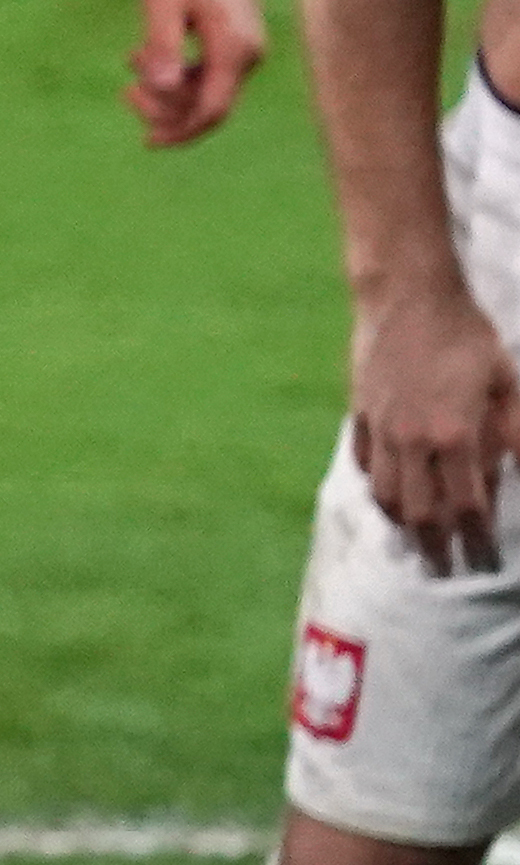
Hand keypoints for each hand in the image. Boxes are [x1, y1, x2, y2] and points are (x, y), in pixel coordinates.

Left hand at [132, 0, 266, 148]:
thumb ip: (162, 42)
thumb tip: (161, 86)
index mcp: (234, 47)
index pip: (214, 107)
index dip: (183, 131)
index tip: (147, 141)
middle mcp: (246, 56)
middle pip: (207, 107)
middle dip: (164, 109)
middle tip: (126, 90)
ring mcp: (241, 54)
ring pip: (203, 95)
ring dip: (165, 92)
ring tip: (131, 63)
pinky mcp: (231, 49)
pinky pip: (204, 79)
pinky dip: (174, 77)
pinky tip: (143, 59)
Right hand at [351, 278, 519, 572]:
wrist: (407, 294)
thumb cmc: (467, 335)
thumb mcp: (507, 383)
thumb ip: (515, 434)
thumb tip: (518, 474)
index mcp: (454, 436)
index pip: (467, 508)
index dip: (477, 541)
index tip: (483, 563)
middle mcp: (413, 442)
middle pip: (422, 513)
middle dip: (437, 548)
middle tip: (448, 570)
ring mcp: (381, 429)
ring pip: (386, 495)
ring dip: (404, 526)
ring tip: (416, 543)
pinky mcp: (360, 413)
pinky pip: (366, 465)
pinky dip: (378, 489)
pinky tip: (390, 497)